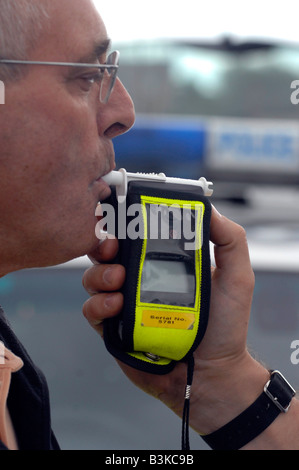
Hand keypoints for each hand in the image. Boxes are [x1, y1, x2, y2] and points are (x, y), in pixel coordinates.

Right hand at [82, 208, 266, 434]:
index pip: (137, 236)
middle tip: (113, 248)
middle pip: (107, 253)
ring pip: (94, 278)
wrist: (212, 373)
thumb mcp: (236, 277)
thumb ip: (229, 240)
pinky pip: (92, 310)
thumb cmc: (225, 327)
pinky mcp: (115, 328)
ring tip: (119, 280)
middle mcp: (141, 280)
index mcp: (165, 263)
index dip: (125, 225)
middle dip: (103, 245)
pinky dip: (98, 304)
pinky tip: (116, 306)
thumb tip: (208, 209)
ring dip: (100, 274)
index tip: (124, 220)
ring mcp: (126, 304)